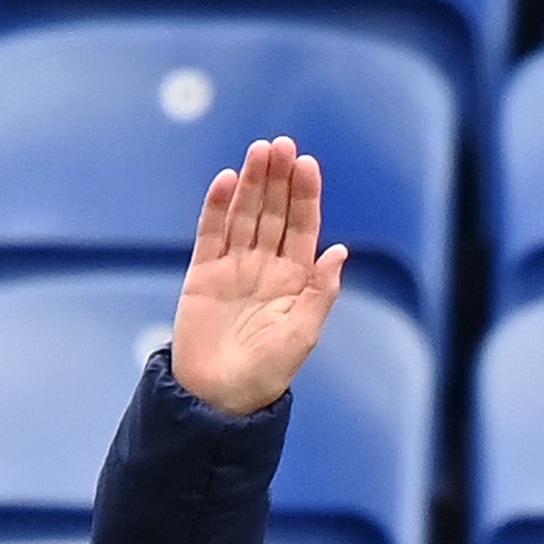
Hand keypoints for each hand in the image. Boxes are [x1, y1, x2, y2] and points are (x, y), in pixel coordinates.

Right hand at [169, 137, 346, 418]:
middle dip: (278, 179)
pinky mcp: (203, 274)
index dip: (305, 195)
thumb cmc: (266, 374)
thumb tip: (340, 251)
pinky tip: (227, 181)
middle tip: (280, 145)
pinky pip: (211, 233)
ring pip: (244, 214)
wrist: (218, 398)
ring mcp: (234, 267)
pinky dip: (217, 207)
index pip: (303, 227)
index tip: (306, 164)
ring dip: (252, 182)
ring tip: (258, 151)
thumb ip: (320, 293)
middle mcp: (266, 266)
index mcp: (295, 279)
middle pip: (274, 212)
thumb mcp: (302, 335)